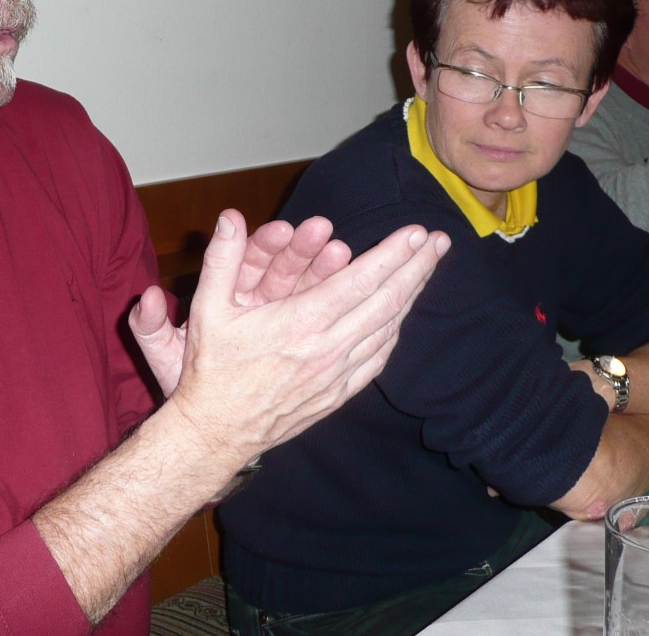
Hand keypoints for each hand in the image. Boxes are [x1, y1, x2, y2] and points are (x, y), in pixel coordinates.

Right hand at [165, 209, 448, 462]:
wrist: (215, 432)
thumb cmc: (211, 369)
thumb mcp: (207, 309)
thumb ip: (221, 259)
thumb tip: (229, 217)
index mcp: (301, 323)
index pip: (361, 282)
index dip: (393, 255)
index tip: (418, 233)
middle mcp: (327, 349)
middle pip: (387, 303)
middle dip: (417, 268)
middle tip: (441, 241)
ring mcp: (336, 375)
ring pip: (388, 330)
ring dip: (412, 296)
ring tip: (428, 269)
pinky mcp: (337, 394)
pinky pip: (377, 359)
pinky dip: (394, 331)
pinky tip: (401, 315)